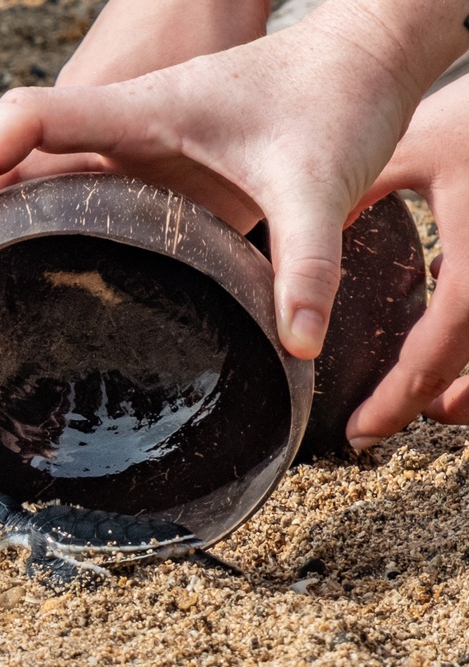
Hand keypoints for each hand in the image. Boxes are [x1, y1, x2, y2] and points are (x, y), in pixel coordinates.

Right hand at [0, 0, 467, 362]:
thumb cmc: (329, 100)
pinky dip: (28, 234)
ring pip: (29, 182)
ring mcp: (128, 157)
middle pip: (4, 158)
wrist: (353, 65)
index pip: (25, 119)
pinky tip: (21, 281)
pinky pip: (68, 201)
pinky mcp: (147, 180)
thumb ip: (307, 259)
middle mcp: (117, 133)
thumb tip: (295, 346)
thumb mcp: (318, 179)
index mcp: (135, 114)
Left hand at [346, 74, 468, 447]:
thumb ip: (351, 207)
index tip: (360, 432)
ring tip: (426, 405)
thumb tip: (293, 253)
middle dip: (434, 405)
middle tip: (379, 426)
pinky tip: (450, 345)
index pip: (440, 352)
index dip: (398, 399)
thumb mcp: (403, 155)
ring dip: (468, 386)